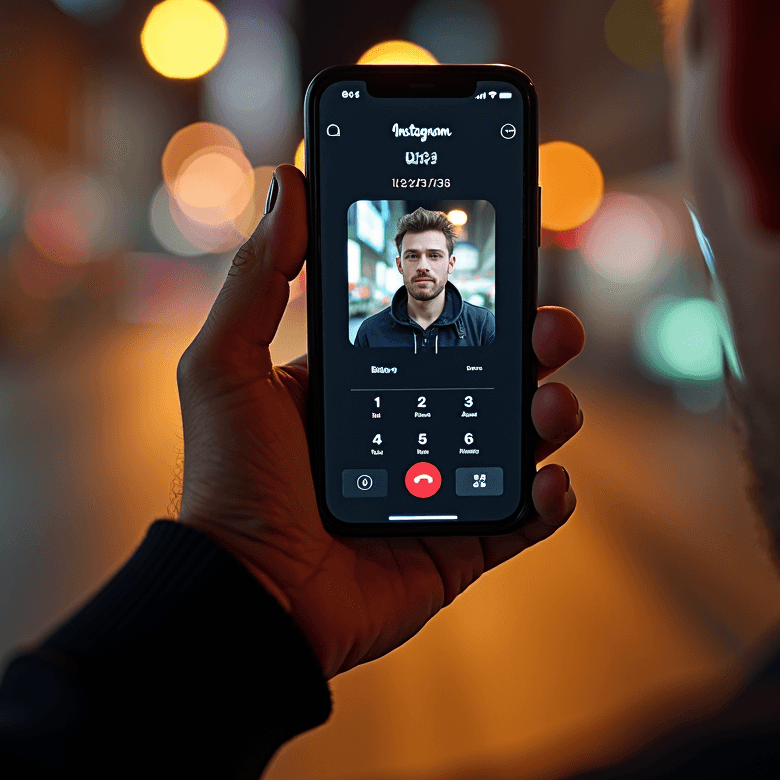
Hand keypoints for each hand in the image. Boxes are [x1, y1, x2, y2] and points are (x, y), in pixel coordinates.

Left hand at [178, 165, 585, 678]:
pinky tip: (549, 481)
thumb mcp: (226, 365)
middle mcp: (405, 426)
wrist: (247, 599)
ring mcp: (437, 485)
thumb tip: (287, 181)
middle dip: (533, 344)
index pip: (431, 324)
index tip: (505, 257)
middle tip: (550, 327)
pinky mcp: (459, 544)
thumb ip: (257, 277)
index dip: (473, 293)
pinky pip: (522, 517)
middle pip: (490, 372)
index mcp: (359, 381)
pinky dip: (549, 498)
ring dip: (552, 412)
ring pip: (518, 436)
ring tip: (551, 405)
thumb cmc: (230, 481)